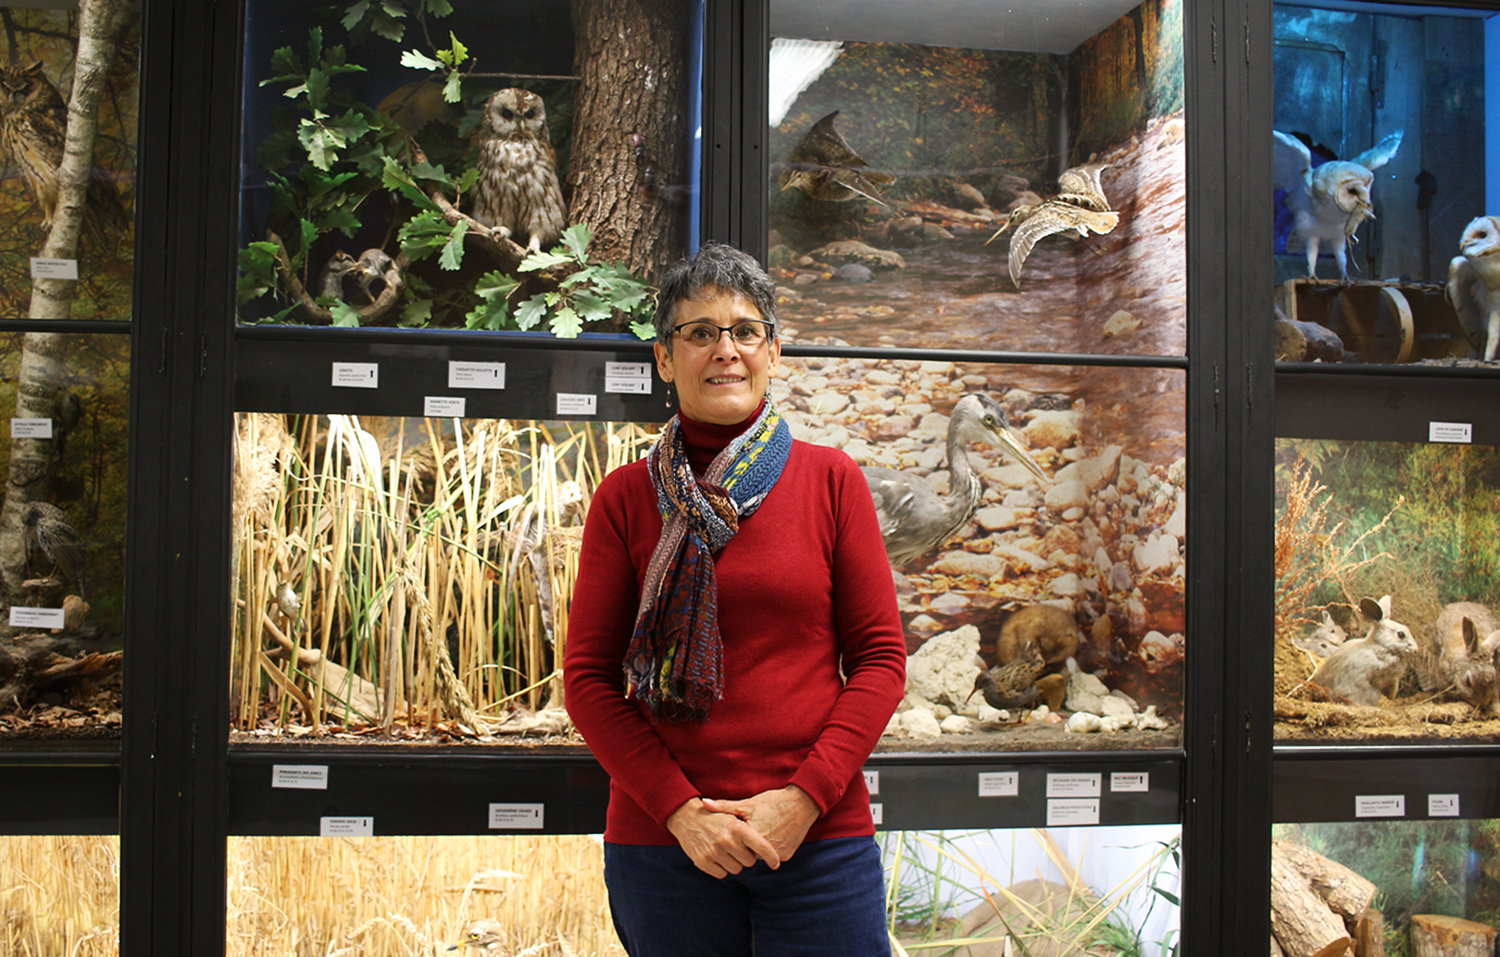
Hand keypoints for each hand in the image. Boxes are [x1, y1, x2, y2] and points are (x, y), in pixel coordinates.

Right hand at [665, 797, 780, 877]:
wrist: (686, 817)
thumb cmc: (715, 817)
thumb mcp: (732, 815)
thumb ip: (750, 830)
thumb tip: (770, 846)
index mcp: (737, 827)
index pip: (761, 847)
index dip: (771, 857)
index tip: (776, 863)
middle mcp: (726, 840)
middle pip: (749, 861)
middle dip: (746, 856)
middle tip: (738, 847)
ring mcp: (714, 852)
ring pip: (736, 869)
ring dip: (734, 862)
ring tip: (725, 850)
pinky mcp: (703, 861)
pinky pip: (722, 873)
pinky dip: (721, 867)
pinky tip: (716, 855)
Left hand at [701, 786, 819, 863]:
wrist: (803, 803)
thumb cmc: (773, 802)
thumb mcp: (748, 803)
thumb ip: (724, 806)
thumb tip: (703, 803)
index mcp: (752, 835)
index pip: (735, 846)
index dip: (734, 840)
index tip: (735, 833)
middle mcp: (765, 848)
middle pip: (747, 854)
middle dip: (745, 846)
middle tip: (751, 832)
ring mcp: (777, 853)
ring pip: (760, 857)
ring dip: (758, 849)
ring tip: (763, 832)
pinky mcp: (786, 855)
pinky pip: (773, 856)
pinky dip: (771, 849)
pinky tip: (773, 835)